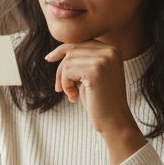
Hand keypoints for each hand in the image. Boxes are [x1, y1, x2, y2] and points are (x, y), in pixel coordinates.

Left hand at [45, 41, 145, 164]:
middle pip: (72, 50)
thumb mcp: (92, 76)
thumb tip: (59, 50)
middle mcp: (110, 51)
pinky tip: (74, 97)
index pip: (81, 42)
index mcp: (112, 50)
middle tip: (60, 88)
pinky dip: (66, 85)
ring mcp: (104, 60)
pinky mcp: (95, 71)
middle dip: (61, 69)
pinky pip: (67, 71)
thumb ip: (82, 61)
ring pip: (68, 61)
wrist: (115, 122)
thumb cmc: (101, 101)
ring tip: (72, 94)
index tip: (49, 58)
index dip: (62, 50)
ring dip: (64, 79)